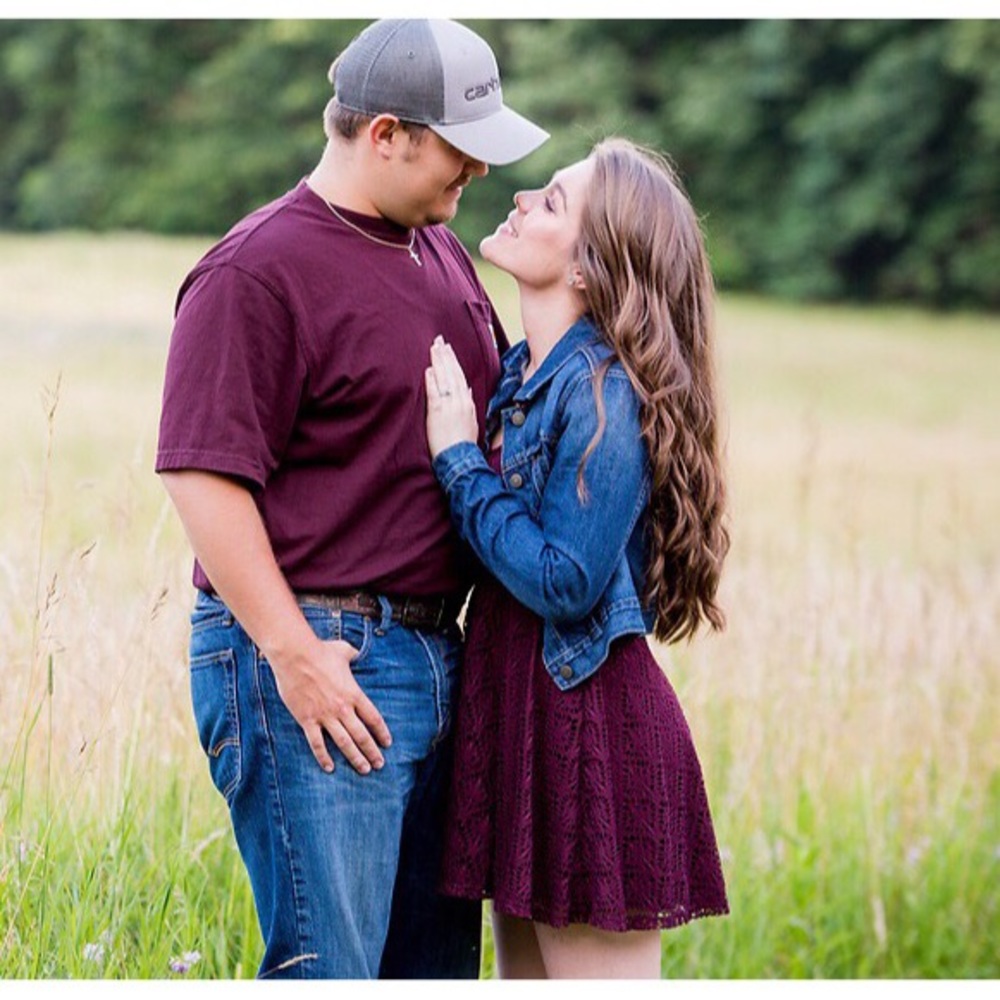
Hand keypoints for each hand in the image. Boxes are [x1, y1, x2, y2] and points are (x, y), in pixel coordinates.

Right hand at [271, 637, 391, 774]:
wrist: (296, 655)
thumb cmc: (320, 651)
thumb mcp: (344, 651)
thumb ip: (353, 654)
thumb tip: (357, 653)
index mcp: (354, 693)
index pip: (373, 718)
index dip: (382, 733)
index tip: (387, 743)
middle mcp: (342, 708)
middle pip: (362, 735)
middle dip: (372, 752)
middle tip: (379, 764)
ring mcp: (324, 715)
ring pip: (344, 743)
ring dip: (355, 758)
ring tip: (364, 770)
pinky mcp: (307, 719)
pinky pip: (317, 743)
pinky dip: (324, 757)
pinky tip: (330, 768)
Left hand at [425, 336, 477, 458]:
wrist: (460, 458)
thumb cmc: (464, 443)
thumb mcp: (472, 420)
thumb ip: (468, 403)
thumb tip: (466, 389)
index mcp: (468, 402)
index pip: (460, 376)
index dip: (453, 361)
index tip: (448, 349)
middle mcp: (460, 401)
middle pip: (452, 372)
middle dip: (446, 355)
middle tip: (439, 340)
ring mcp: (450, 406)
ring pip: (445, 378)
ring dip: (439, 362)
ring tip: (433, 348)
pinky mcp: (438, 413)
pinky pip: (435, 392)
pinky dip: (432, 380)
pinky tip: (429, 369)